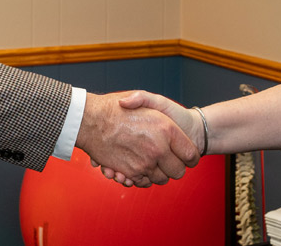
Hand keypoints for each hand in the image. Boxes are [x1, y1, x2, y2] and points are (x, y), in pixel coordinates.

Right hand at [75, 92, 198, 187]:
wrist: (89, 119)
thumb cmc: (118, 106)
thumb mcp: (145, 97)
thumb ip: (167, 111)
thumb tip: (170, 126)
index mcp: (167, 129)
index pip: (190, 155)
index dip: (189, 157)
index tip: (185, 156)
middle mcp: (158, 148)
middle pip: (178, 172)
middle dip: (175, 168)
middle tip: (168, 160)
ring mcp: (144, 162)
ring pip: (161, 180)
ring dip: (157, 175)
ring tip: (150, 163)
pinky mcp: (130, 172)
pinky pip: (142, 182)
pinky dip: (141, 179)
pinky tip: (136, 168)